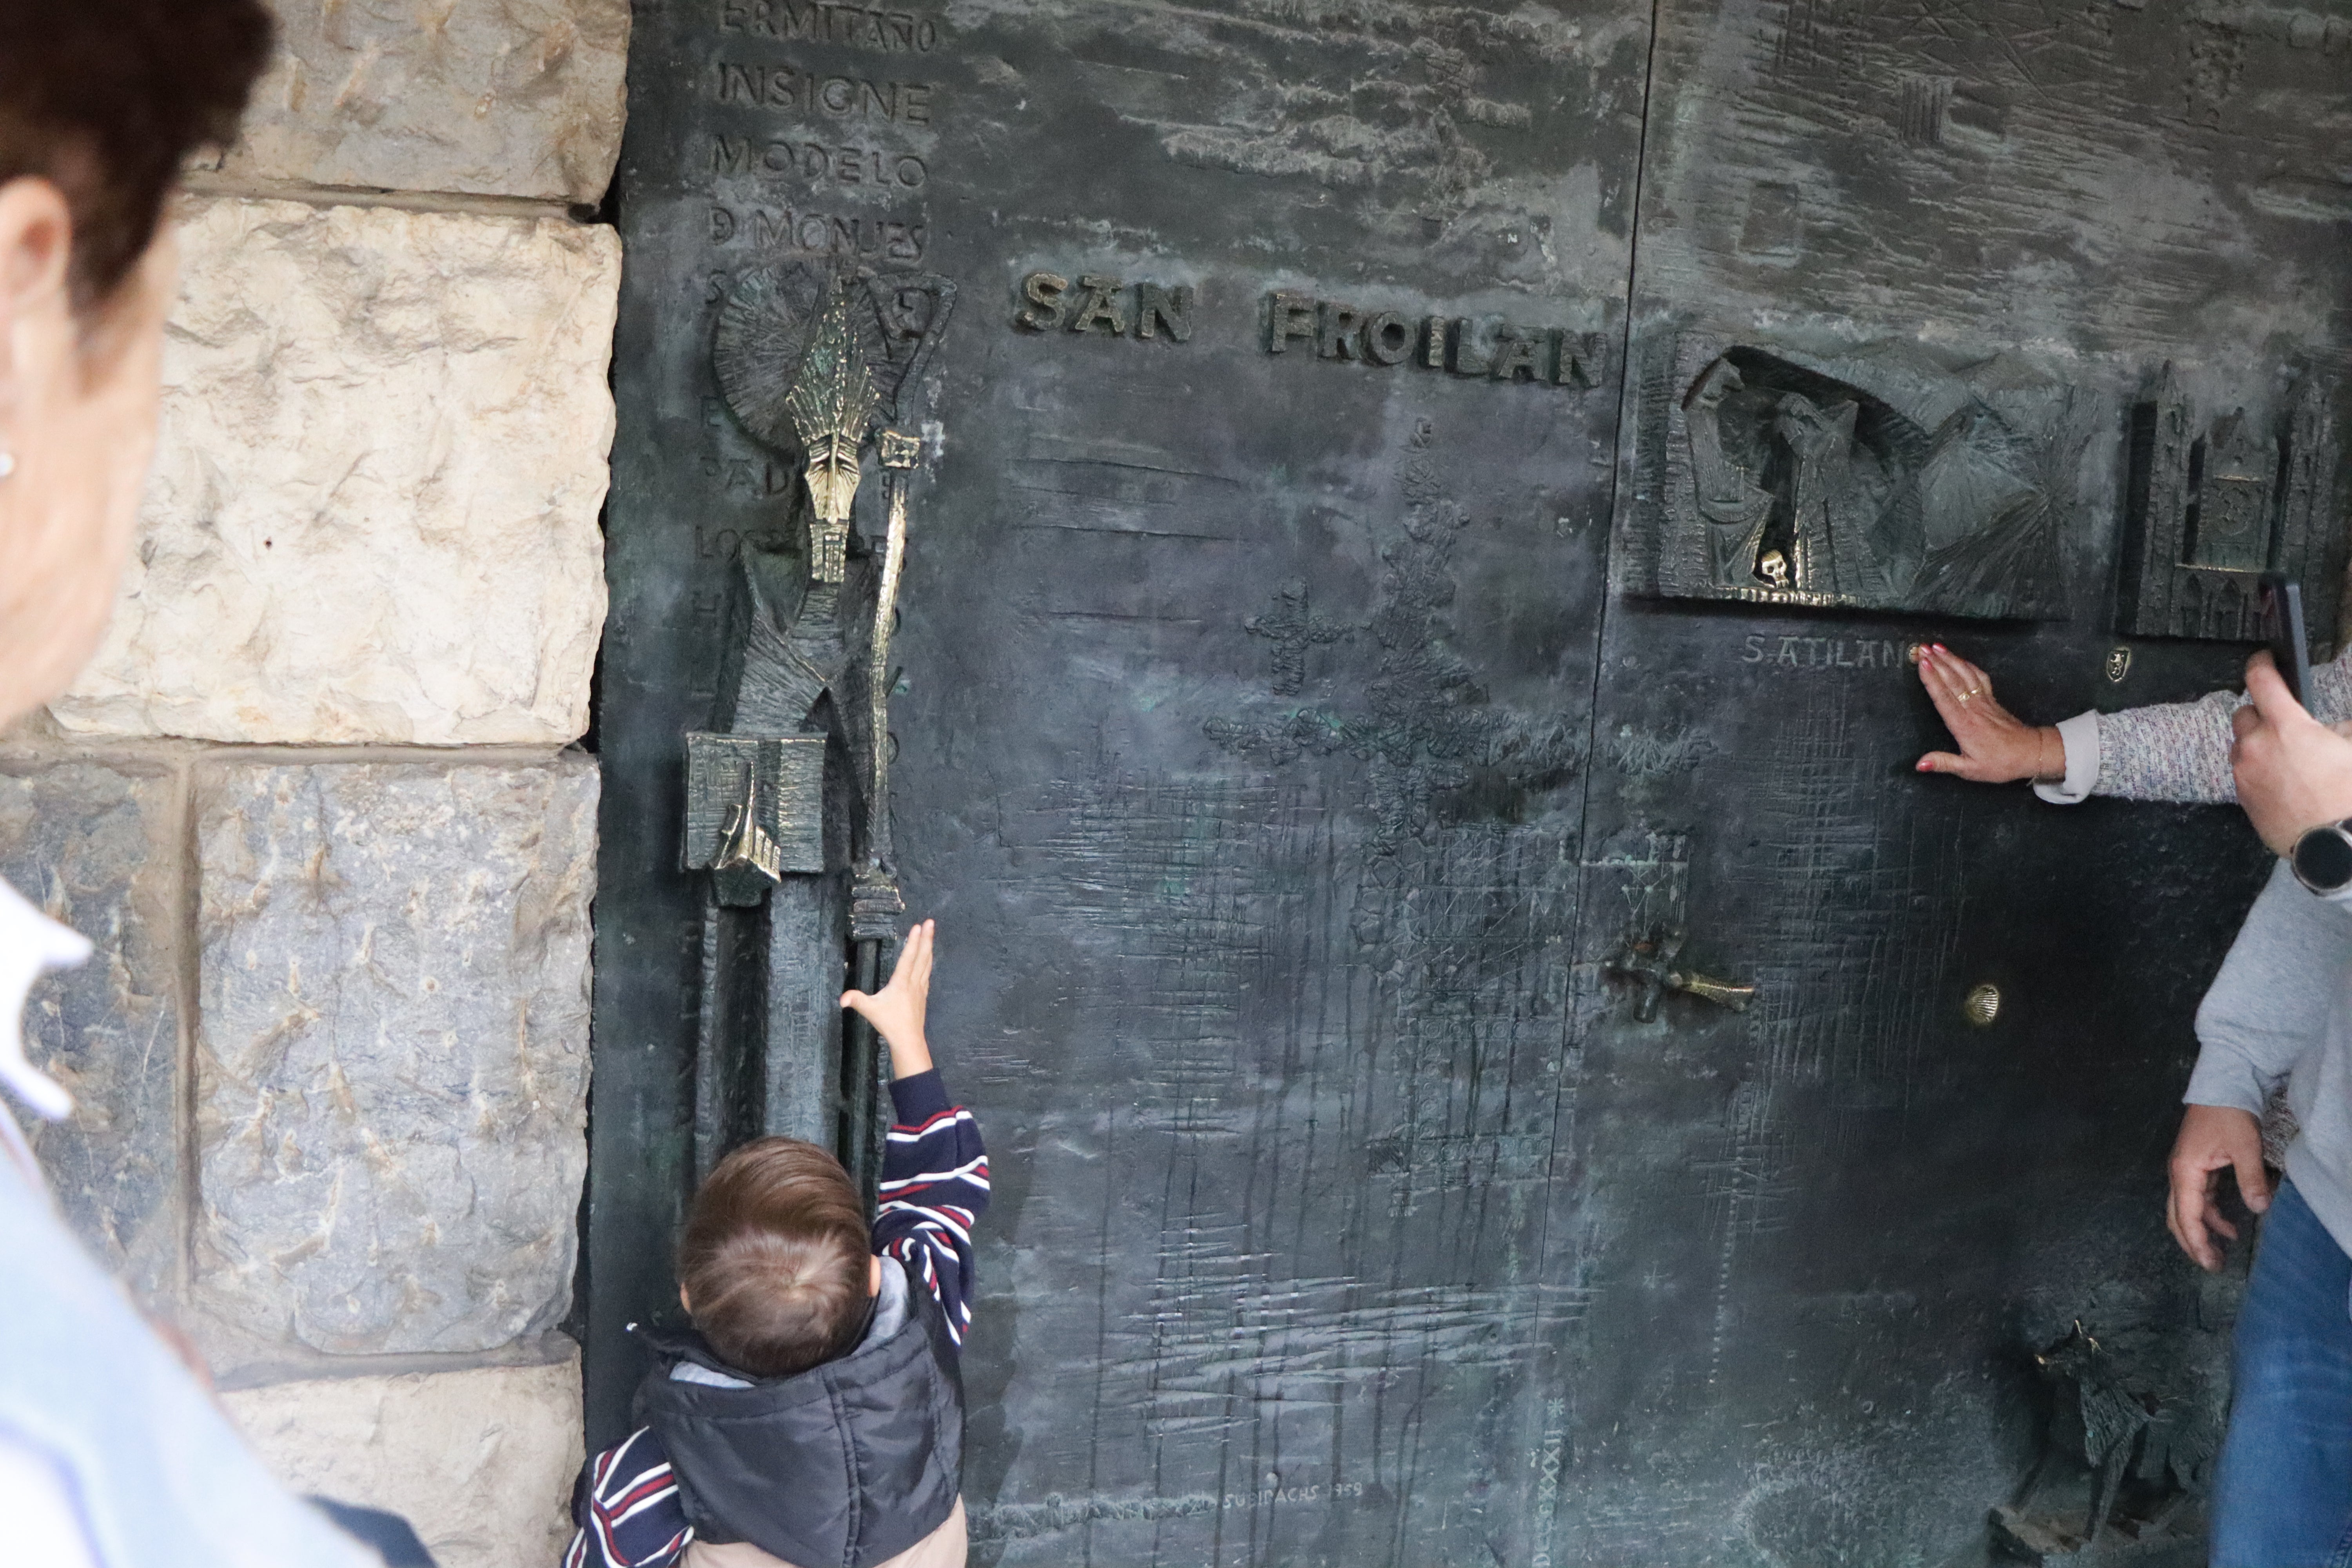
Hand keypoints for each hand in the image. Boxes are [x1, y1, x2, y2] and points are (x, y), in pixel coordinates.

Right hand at [842, 918, 934, 1078]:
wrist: (908, 1039)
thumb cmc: (890, 1024)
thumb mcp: (870, 1010)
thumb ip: (856, 1000)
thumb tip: (841, 999)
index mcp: (901, 983)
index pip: (908, 958)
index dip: (913, 941)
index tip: (918, 926)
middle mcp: (913, 982)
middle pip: (922, 956)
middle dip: (926, 938)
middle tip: (931, 922)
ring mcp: (920, 988)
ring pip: (927, 963)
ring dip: (929, 947)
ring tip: (931, 934)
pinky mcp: (923, 995)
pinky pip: (927, 973)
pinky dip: (928, 962)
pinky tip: (929, 960)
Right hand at [1914, 643, 2062, 782]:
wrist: (2030, 753)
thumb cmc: (2000, 763)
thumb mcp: (1969, 770)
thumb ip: (1943, 763)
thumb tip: (1919, 764)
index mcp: (1964, 726)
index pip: (1944, 698)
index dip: (1932, 680)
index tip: (1923, 664)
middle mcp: (1973, 709)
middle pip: (1952, 681)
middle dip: (1936, 662)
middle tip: (1921, 649)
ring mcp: (1984, 701)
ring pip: (1965, 675)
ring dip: (1950, 659)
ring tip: (1935, 647)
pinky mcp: (1992, 699)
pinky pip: (1979, 677)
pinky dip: (1968, 665)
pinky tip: (1959, 658)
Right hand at [2167, 1103, 2269, 1270]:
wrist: (2222, 1086)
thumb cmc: (2229, 1115)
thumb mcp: (2244, 1147)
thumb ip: (2251, 1179)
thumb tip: (2260, 1209)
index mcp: (2185, 1172)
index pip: (2187, 1216)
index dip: (2198, 1242)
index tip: (2211, 1263)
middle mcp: (2179, 1174)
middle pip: (2178, 1217)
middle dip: (2192, 1243)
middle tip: (2212, 1265)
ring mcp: (2185, 1170)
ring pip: (2187, 1209)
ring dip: (2202, 1230)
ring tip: (2223, 1250)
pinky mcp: (2195, 1166)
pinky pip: (2198, 1199)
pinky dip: (2210, 1215)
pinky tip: (2228, 1225)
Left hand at [2230, 651, 2351, 855]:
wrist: (2334, 844)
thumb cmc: (2347, 797)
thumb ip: (2339, 730)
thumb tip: (2330, 729)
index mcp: (2286, 726)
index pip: (2261, 680)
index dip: (2261, 664)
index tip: (2264, 659)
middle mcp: (2257, 745)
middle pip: (2244, 714)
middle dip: (2261, 714)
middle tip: (2285, 725)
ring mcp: (2244, 772)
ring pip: (2241, 745)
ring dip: (2257, 744)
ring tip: (2287, 758)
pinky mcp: (2241, 796)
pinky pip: (2242, 771)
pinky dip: (2256, 768)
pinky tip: (2281, 780)